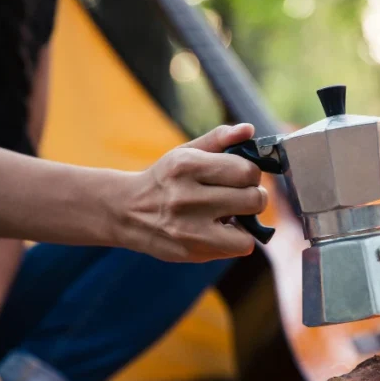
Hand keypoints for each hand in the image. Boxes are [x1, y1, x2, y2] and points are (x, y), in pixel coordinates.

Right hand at [127, 123, 268, 262]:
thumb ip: (218, 139)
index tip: (241, 178)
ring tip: (231, 215)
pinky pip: (237, 248)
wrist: (125, 211)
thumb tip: (249, 129)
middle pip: (253, 199)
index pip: (246, 170)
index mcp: (187, 166)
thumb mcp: (185, 152)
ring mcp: (188, 228)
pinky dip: (236, 240)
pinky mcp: (190, 251)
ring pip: (248, 230)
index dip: (251, 174)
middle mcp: (186, 197)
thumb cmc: (165, 179)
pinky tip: (220, 231)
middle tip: (241, 197)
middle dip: (254, 197)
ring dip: (247, 223)